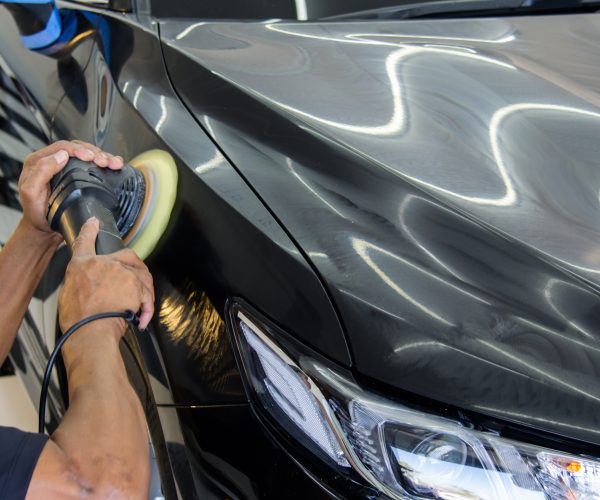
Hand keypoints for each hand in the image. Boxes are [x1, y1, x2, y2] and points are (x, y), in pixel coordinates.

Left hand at [18, 140, 123, 238]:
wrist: (45, 228)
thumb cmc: (37, 212)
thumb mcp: (31, 192)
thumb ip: (41, 172)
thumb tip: (61, 156)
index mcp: (38, 161)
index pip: (61, 147)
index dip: (78, 149)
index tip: (90, 157)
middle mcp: (52, 161)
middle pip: (78, 148)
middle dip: (94, 152)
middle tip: (105, 161)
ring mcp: (66, 167)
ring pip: (87, 153)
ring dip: (103, 156)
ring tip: (113, 163)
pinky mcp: (77, 174)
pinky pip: (92, 163)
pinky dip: (105, 162)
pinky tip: (114, 165)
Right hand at [59, 218, 154, 335]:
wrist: (89, 330)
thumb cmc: (78, 320)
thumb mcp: (69, 295)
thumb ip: (82, 283)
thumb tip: (91, 286)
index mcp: (81, 265)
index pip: (85, 241)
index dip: (90, 229)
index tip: (94, 222)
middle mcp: (103, 264)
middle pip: (127, 256)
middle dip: (134, 268)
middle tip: (135, 285)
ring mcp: (121, 273)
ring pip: (142, 275)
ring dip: (143, 292)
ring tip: (138, 308)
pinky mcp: (136, 285)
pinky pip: (147, 294)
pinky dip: (146, 309)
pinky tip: (141, 318)